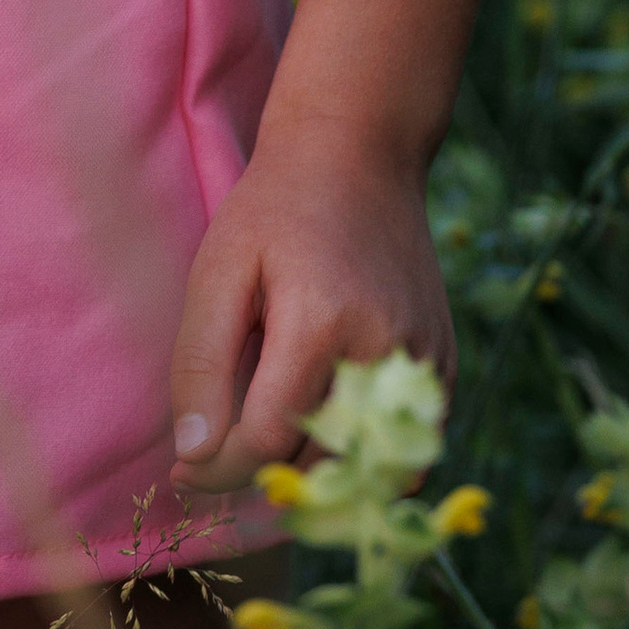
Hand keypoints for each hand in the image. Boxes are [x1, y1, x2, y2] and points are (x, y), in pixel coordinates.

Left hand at [168, 118, 453, 490]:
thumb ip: (200, 363)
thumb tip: (194, 456)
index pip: (266, 440)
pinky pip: (402, 449)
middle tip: (221, 454)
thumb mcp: (218, 269)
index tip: (185, 470)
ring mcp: (425, 363)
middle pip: (317, 463)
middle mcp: (384, 352)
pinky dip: (359, 453)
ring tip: (268, 434)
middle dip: (260, 474)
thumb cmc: (275, 208)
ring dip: (311, 469)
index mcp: (321, 322)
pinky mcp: (443, 367)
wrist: (358, 154)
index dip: (218, 468)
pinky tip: (321, 420)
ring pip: (362, 466)